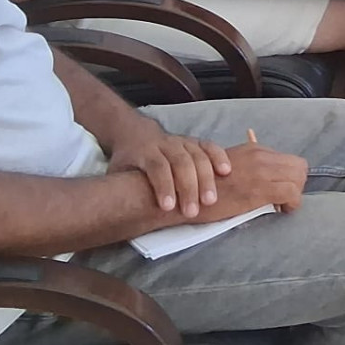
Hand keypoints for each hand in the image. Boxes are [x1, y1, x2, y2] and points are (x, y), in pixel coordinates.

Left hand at [109, 126, 231, 218]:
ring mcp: (181, 141)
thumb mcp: (117, 171)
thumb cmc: (127, 160)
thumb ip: (123, 185)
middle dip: (188, 188)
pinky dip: (219, 156)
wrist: (135, 133)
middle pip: (181, 163)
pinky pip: (209, 146)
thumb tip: (124, 210)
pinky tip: (227, 171)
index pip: (156, 167)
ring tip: (211, 200)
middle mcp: (165, 144)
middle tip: (192, 212)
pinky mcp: (193, 141)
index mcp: (144, 152)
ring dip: (206, 178)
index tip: (168, 207)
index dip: (163, 186)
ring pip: (197, 155)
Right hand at [196, 141, 307, 219]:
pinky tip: (280, 211)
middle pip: (300, 166)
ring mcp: (261, 171)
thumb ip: (251, 166)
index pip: (290, 159)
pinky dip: (292, 204)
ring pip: (299, 178)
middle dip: (297, 184)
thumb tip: (270, 178)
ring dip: (295, 194)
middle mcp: (260, 155)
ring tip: (281, 205)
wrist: (186, 196)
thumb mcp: (230, 166)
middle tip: (285, 199)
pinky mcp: (260, 189)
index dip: (290, 176)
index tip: (281, 190)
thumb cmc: (205, 186)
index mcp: (254, 149)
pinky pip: (292, 193)